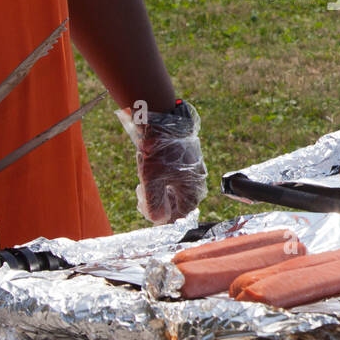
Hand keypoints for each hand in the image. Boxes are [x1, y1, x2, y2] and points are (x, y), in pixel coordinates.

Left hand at [116, 100, 207, 223]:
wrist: (162, 119)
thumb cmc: (158, 151)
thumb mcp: (150, 181)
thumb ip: (154, 206)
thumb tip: (158, 220)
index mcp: (193, 189)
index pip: (179, 215)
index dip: (161, 217)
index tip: (145, 208)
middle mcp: (197, 181)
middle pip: (178, 203)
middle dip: (158, 203)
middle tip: (142, 195)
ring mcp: (193, 169)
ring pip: (175, 189)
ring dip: (158, 191)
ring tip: (144, 182)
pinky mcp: (186, 159)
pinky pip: (175, 177)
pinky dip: (162, 178)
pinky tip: (150, 169)